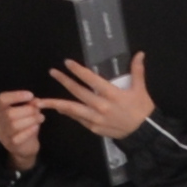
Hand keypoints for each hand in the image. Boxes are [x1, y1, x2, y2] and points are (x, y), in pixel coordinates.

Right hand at [0, 88, 46, 165]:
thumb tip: (36, 101)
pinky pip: (19, 137)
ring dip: (31, 120)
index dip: (16, 96)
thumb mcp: (27, 112)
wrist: (25, 146)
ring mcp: (2, 134)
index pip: (2, 99)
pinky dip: (29, 130)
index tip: (30, 95)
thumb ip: (30, 104)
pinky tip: (36, 127)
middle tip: (38, 111)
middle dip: (27, 110)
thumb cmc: (24, 124)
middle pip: (9, 113)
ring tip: (40, 118)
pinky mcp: (10, 144)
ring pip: (14, 125)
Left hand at [36, 51, 156, 141]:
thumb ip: (137, 71)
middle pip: (77, 92)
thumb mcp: (140, 89)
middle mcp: (100, 106)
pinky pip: (78, 119)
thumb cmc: (142, 109)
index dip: (77, 70)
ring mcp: (95, 118)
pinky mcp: (94, 128)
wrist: (144, 133)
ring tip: (42, 100)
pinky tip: (59, 108)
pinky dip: (67, 113)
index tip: (67, 63)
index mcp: (112, 94)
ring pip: (72, 109)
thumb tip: (139, 54)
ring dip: (56, 103)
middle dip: (64, 81)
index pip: (90, 79)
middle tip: (53, 72)